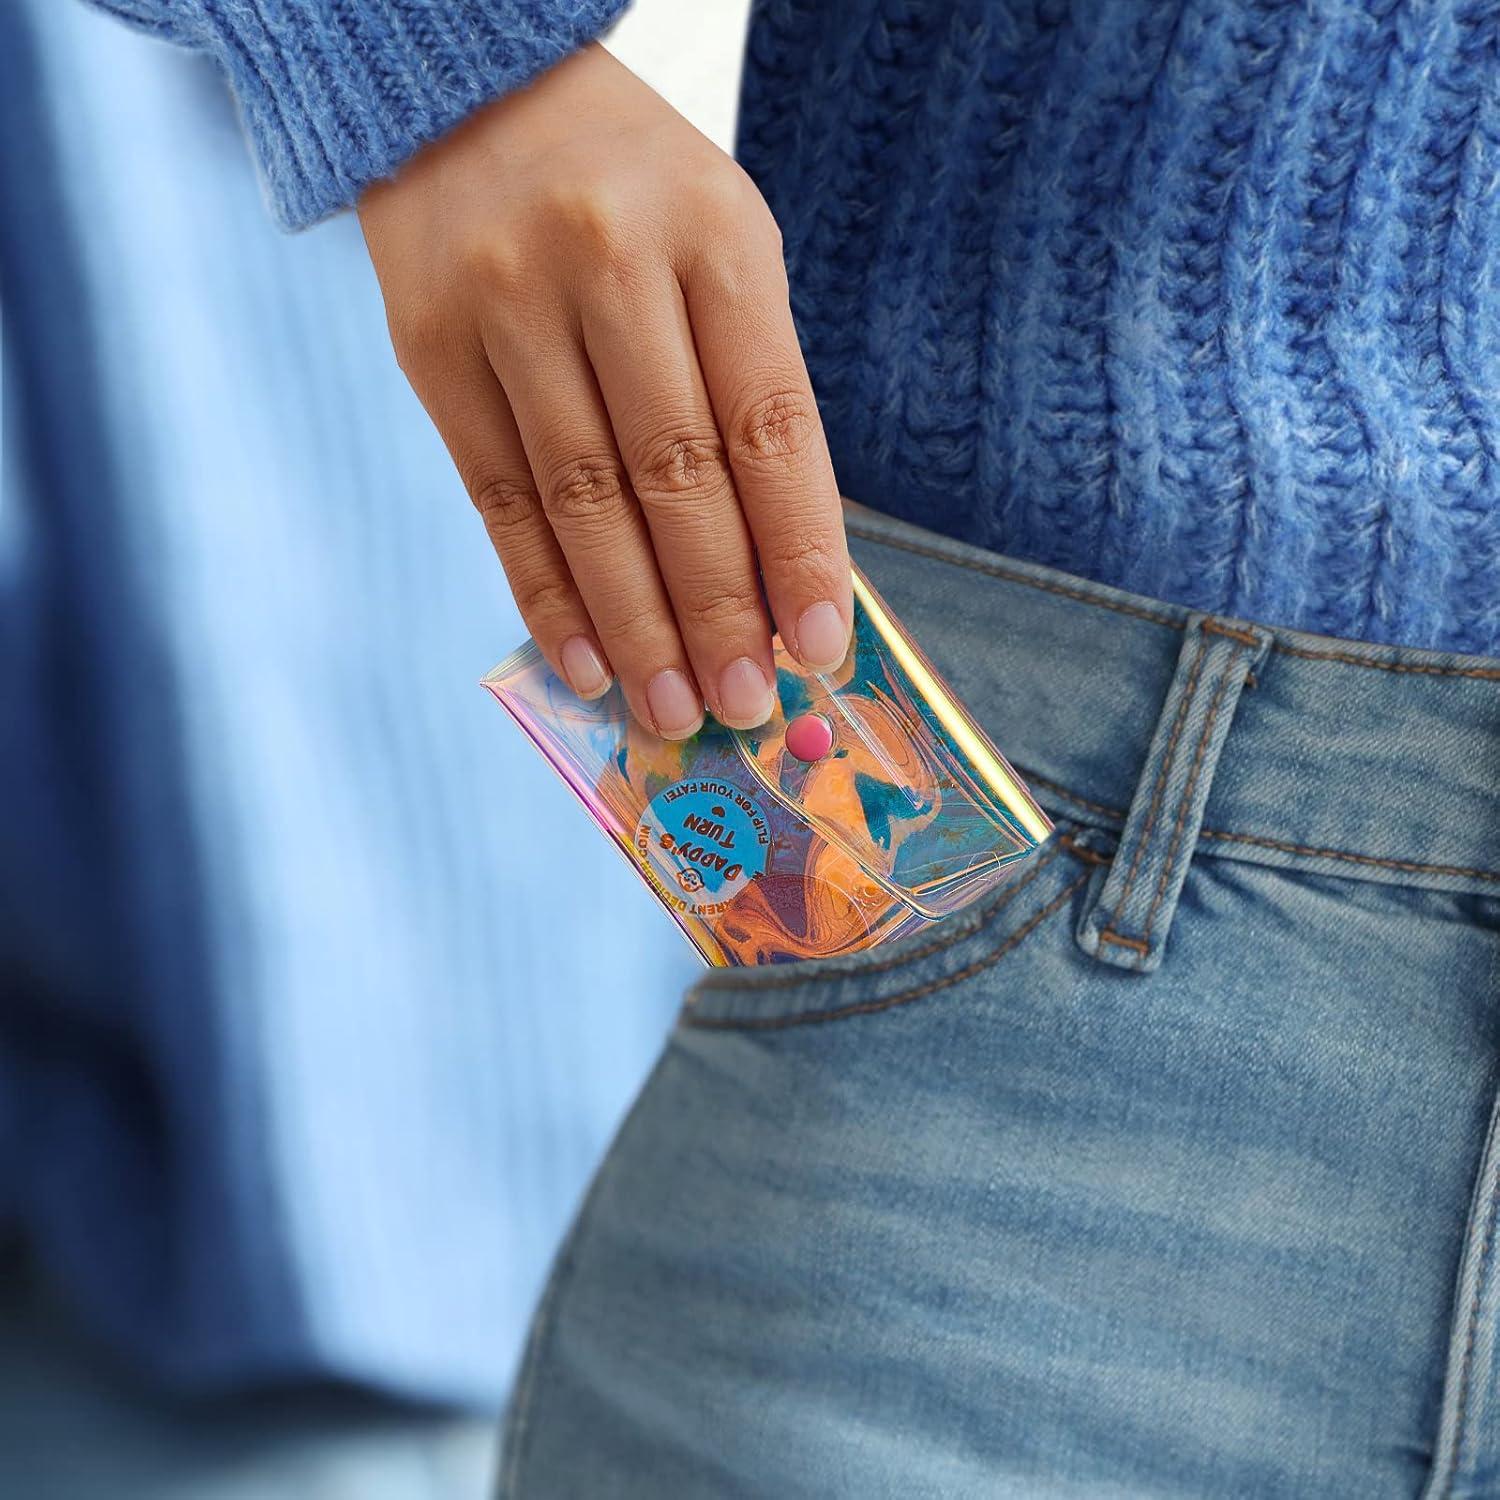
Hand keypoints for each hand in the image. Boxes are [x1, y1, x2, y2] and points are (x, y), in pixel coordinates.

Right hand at [359, 43, 850, 738]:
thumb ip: (750, 390)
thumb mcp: (722, 249)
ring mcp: (506, 307)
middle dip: (717, 610)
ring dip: (635, 626)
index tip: (821, 646)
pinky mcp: (429, 349)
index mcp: (714, 236)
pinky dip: (545, 593)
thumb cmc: (635, 195)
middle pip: (674, 476)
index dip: (798, 546)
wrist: (469, 89)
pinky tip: (586, 665)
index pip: (768, 423)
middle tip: (745, 704)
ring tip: (672, 710)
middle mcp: (607, 267)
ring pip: (583, 502)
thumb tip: (777, 571)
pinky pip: (497, 499)